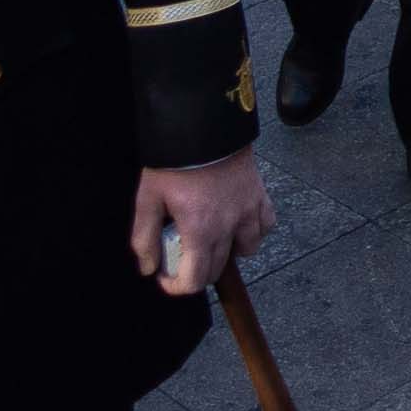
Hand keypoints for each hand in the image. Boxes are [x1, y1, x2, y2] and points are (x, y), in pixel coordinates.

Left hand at [132, 148, 272, 296]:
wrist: (204, 123)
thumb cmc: (175, 160)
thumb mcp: (148, 198)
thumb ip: (145, 237)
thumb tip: (148, 267)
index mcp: (200, 230)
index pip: (195, 280)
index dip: (176, 287)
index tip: (164, 276)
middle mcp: (229, 226)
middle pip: (216, 269)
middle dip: (195, 270)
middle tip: (180, 253)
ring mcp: (248, 210)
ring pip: (247, 250)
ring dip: (227, 253)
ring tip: (211, 239)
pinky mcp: (259, 194)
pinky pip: (265, 224)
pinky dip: (254, 229)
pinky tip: (238, 223)